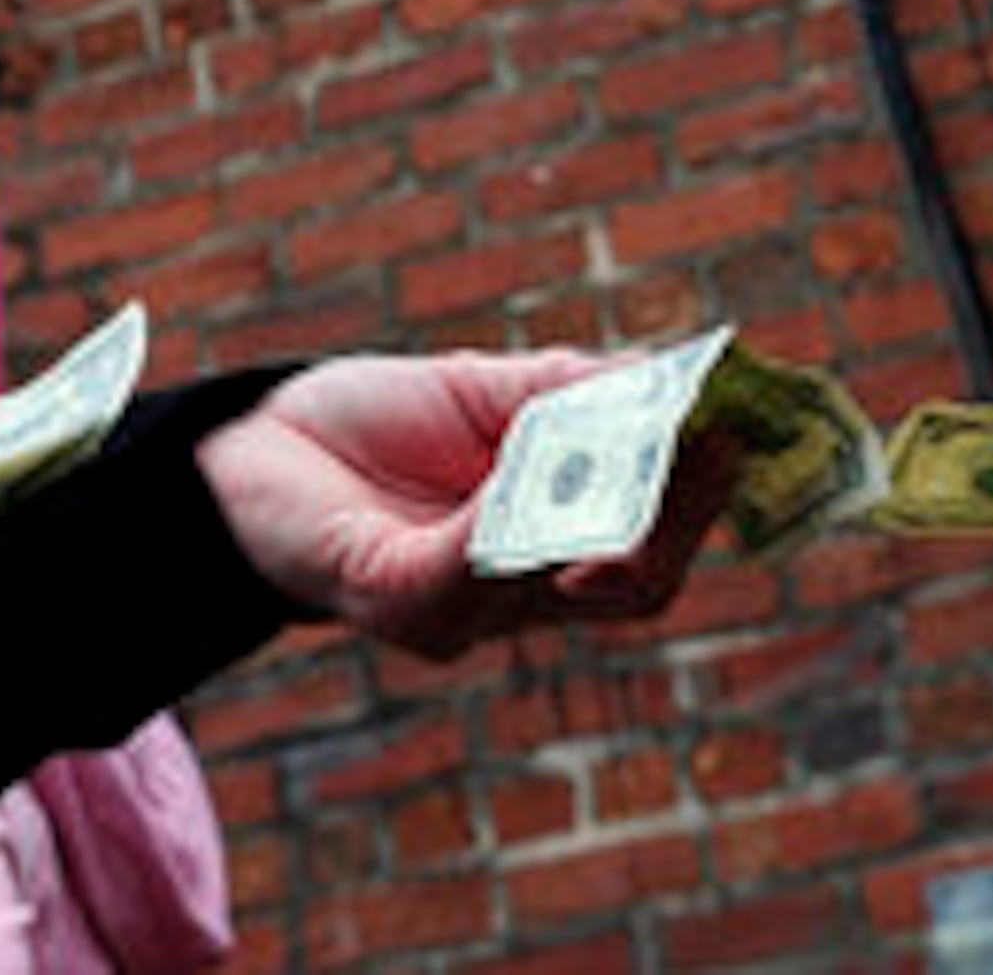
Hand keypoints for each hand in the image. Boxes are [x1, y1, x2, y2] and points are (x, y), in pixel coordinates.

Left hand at [193, 351, 729, 658]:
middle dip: (680, 513)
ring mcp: (457, 611)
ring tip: (617, 438)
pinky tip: (511, 474)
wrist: (249, 446)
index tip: (743, 428)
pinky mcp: (390, 601)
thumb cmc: (372, 422)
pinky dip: (497, 521)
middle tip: (706, 443)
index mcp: (552, 548)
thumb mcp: (491, 391)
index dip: (708, 499)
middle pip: (637, 587)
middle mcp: (516, 598)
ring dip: (595, 507)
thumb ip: (577, 393)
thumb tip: (674, 382)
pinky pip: (461, 574)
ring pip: (559, 587)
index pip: (658, 550)